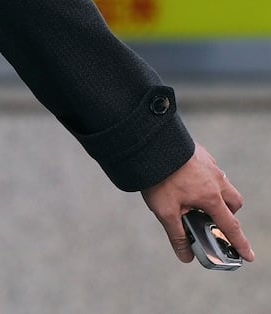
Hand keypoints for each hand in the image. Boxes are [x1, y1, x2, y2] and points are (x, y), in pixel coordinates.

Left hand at [142, 144, 253, 263]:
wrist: (150, 143)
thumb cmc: (159, 178)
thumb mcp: (165, 211)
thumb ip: (177, 235)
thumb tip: (186, 257)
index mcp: (211, 197)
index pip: (230, 226)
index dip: (240, 243)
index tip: (249, 255)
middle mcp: (216, 180)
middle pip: (234, 201)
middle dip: (229, 213)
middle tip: (213, 219)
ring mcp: (210, 165)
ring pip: (224, 183)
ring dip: (218, 193)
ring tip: (197, 198)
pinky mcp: (201, 153)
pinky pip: (211, 169)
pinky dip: (206, 177)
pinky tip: (187, 177)